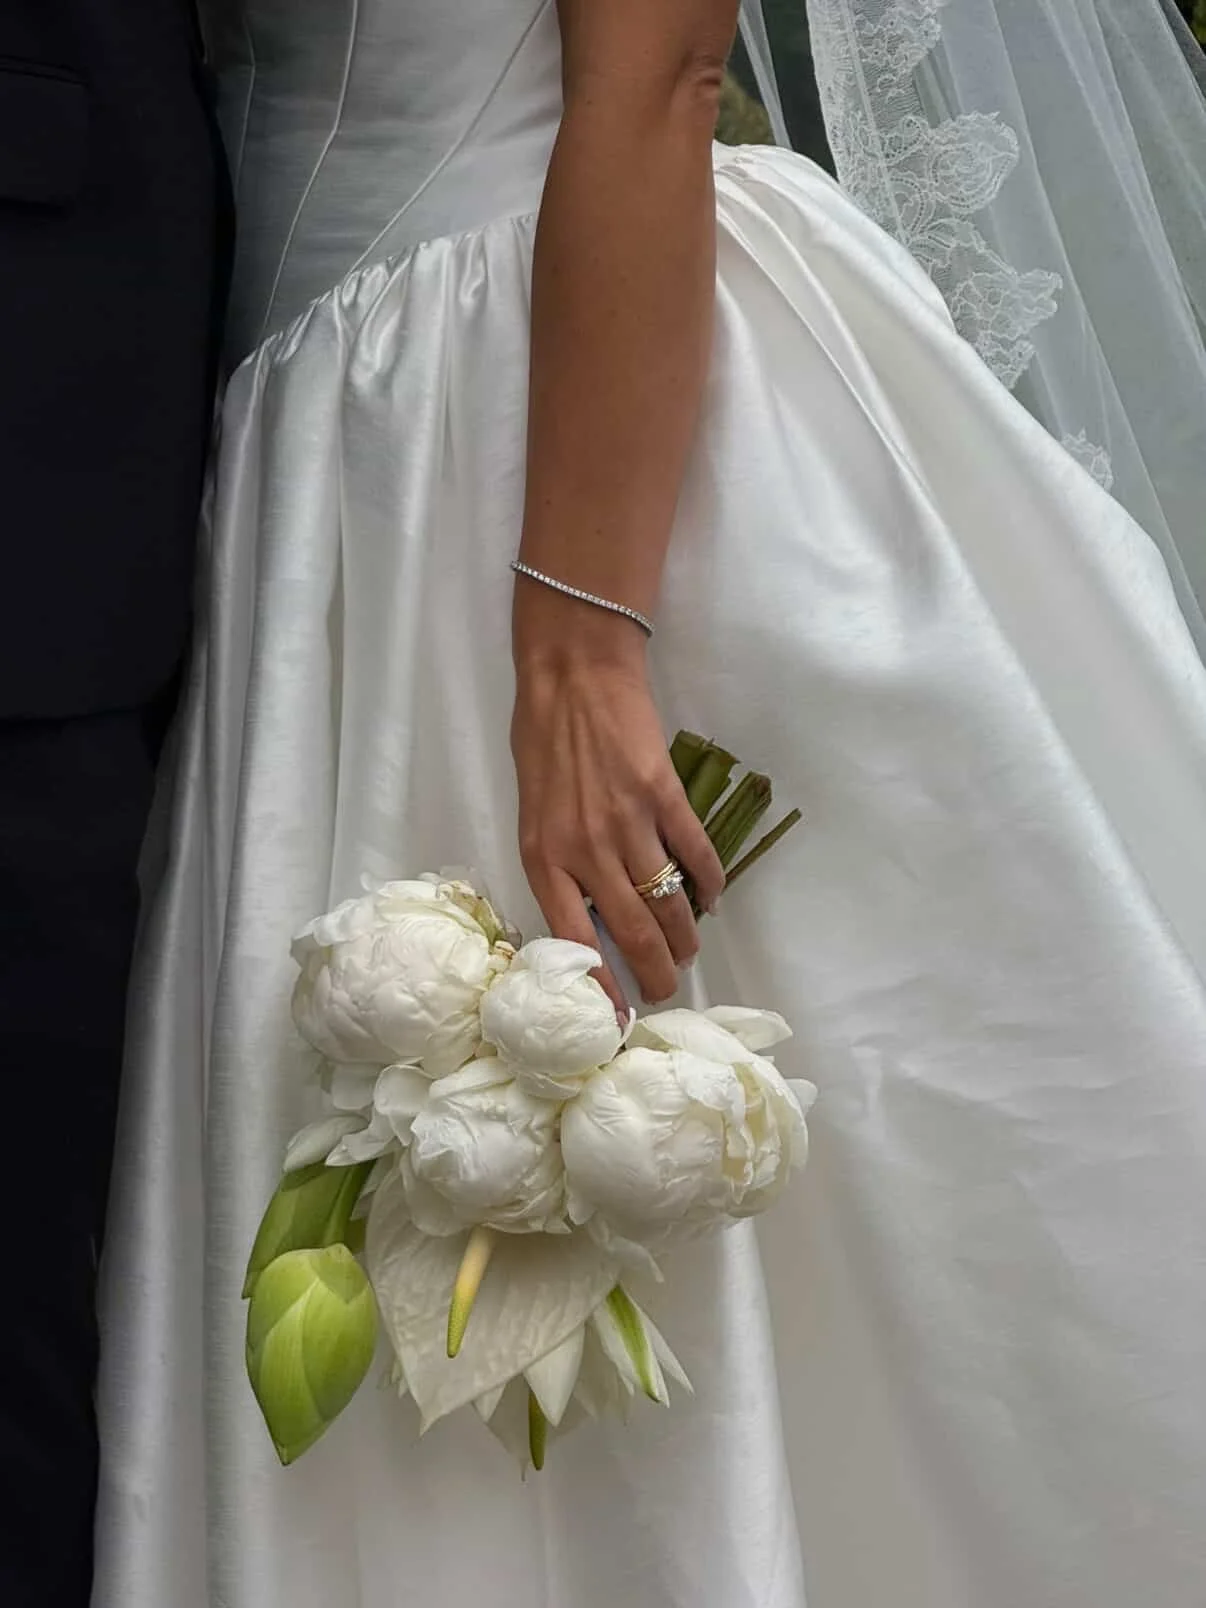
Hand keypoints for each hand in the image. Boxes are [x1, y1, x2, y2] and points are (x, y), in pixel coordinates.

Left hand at [511, 639, 724, 1010]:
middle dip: (656, 972)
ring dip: (685, 936)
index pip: (573, 940)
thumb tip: (592, 914)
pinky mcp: (665, 796)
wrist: (572, 676)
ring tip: (689, 952)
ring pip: (668, 902)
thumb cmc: (543, 743)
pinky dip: (709, 882)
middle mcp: (586, 849)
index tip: (617, 1014)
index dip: (600, 985)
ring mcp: (629, 823)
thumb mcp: (532, 814)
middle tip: (667, 988)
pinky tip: (712, 898)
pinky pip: (695, 854)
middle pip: (633, 931)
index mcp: (543, 857)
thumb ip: (559, 864)